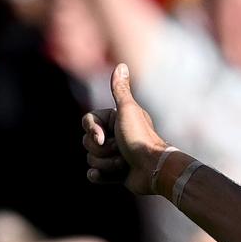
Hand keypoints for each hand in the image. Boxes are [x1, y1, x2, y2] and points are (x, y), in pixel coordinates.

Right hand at [81, 64, 167, 194]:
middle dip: (103, 150)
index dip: (91, 131)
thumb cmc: (140, 138)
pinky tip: (114, 175)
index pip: (87, 122)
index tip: (103, 137)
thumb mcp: (128, 110)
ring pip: (91, 159)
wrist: (153, 168)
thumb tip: (121, 65)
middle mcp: (113, 136)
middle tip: (121, 150)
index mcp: (114, 120)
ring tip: (124, 163)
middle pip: (87, 142)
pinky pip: (94, 174)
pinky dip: (101, 176)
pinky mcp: (114, 173)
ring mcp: (113, 155)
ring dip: (107, 163)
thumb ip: (120, 90)